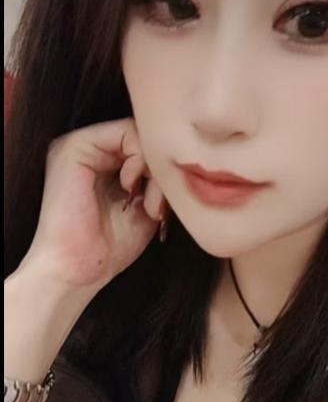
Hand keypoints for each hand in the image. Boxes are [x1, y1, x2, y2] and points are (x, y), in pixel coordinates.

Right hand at [19, 117, 167, 290]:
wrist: (77, 270)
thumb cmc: (109, 247)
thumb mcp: (145, 207)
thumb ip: (157, 181)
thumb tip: (177, 158)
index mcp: (101, 164)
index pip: (145, 147)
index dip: (161, 171)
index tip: (161, 207)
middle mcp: (89, 150)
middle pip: (144, 138)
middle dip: (160, 171)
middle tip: (156, 206)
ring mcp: (80, 145)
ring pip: (138, 133)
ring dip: (153, 169)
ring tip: (146, 204)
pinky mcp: (75, 146)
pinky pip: (126, 132)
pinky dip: (140, 159)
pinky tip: (130, 189)